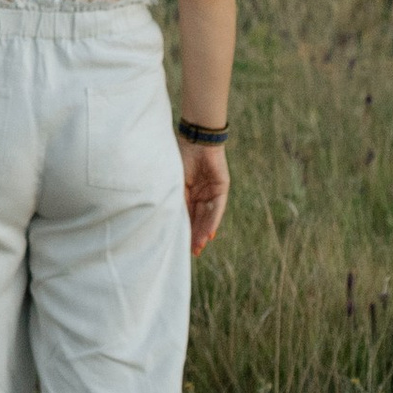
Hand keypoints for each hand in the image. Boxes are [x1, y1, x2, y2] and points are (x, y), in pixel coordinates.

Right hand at [181, 140, 228, 254]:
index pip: (187, 215)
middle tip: (193, 252)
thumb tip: (171, 220)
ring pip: (208, 217)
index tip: (182, 246)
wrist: (196, 140)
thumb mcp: (175, 182)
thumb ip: (177, 200)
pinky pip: (217, 208)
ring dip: (204, 232)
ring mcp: (211, 192)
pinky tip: (210, 233)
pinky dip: (213, 221)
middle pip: (198, 219)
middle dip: (196, 235)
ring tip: (200, 246)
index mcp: (188, 192)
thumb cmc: (181, 157)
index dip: (186, 230)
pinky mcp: (221, 189)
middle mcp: (201, 195)